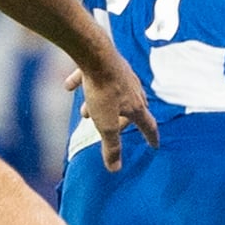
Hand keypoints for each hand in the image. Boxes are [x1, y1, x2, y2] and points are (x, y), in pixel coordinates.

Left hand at [68, 50, 157, 169]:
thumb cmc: (103, 90)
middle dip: (124, 119)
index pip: (149, 125)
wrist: (95, 54)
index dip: (151, 137)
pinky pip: (94, 75)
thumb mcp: (105, 124)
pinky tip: (69, 86)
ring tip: (86, 112)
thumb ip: (111, 147)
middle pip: (133, 107)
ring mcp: (122, 74)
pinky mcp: (108, 62)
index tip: (154, 145)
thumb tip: (115, 169)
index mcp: (136, 106)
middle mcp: (134, 89)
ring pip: (115, 92)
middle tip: (115, 128)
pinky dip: (84, 82)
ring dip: (102, 104)